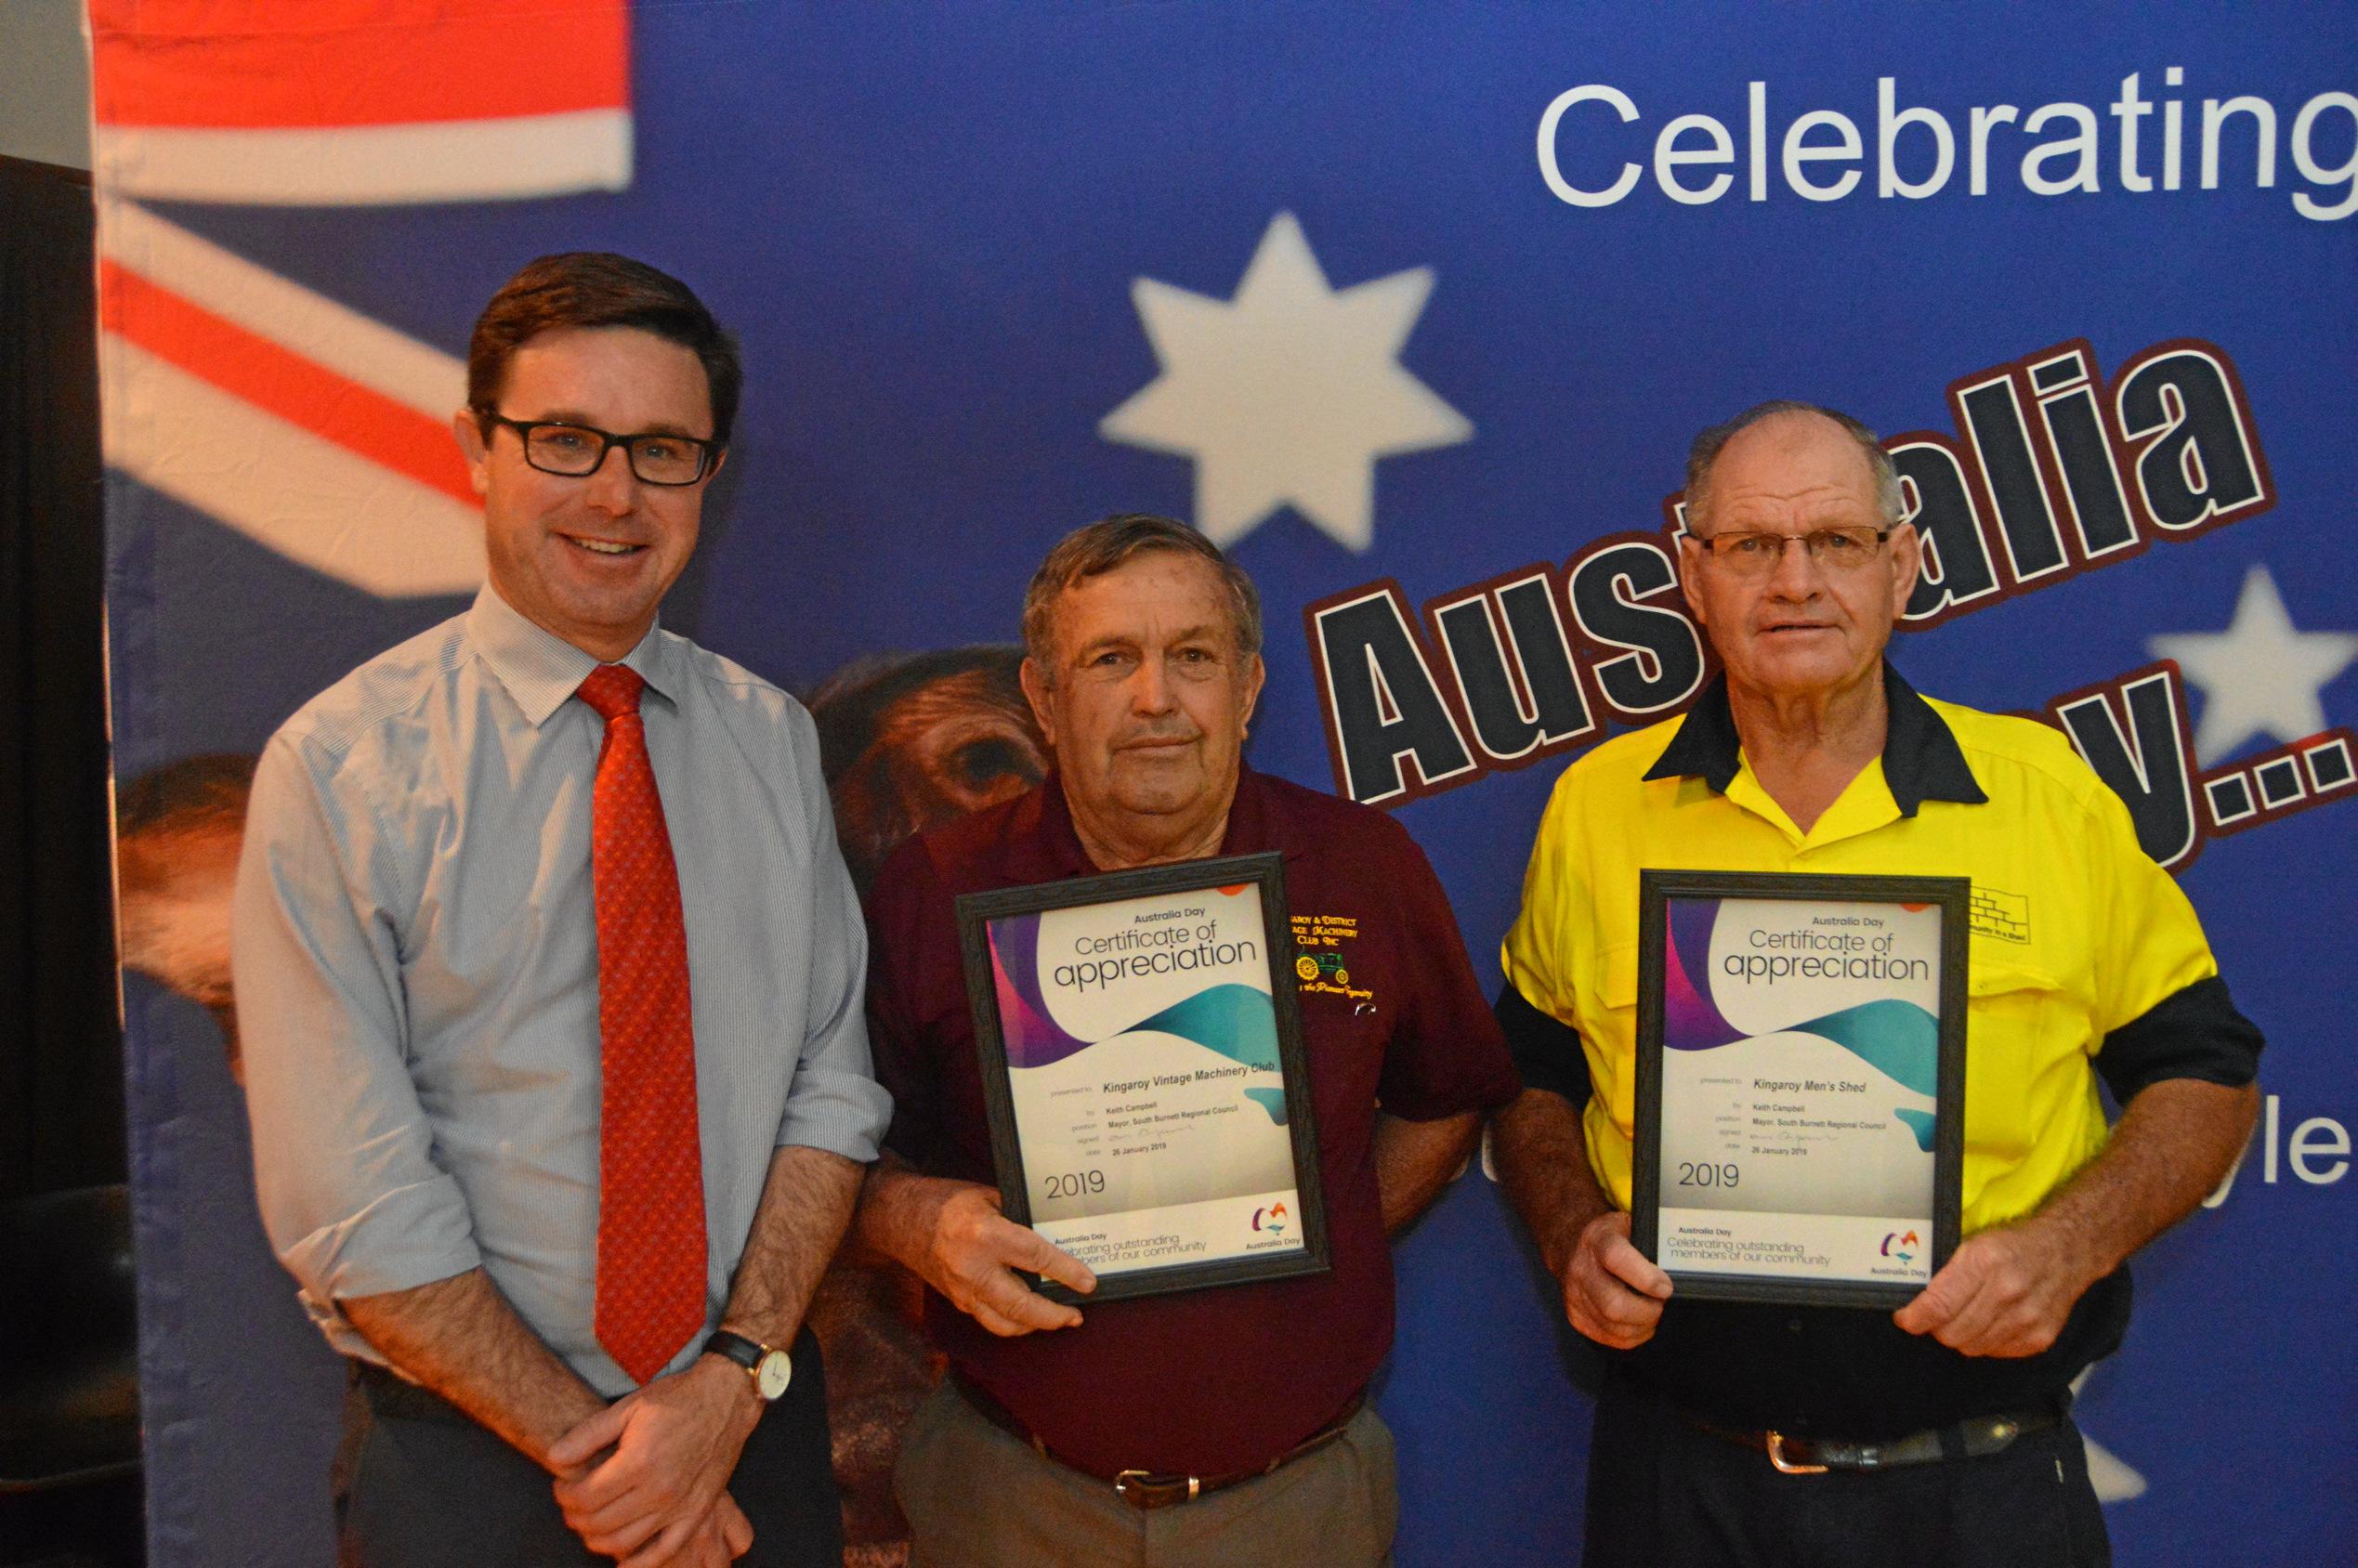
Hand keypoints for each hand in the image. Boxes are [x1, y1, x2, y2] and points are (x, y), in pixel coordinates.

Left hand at [548, 1357, 759, 1563]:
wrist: (725, 1400)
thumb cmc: (675, 1400)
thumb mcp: (628, 1408)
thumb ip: (587, 1435)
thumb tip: (553, 1457)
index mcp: (639, 1461)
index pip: (586, 1496)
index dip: (564, 1496)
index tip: (561, 1487)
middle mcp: (659, 1489)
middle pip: (600, 1523)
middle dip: (575, 1517)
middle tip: (570, 1505)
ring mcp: (680, 1505)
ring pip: (624, 1542)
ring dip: (596, 1540)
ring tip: (589, 1525)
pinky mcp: (697, 1513)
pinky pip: (664, 1551)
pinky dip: (639, 1564)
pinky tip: (622, 1562)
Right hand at [919, 1182, 1094, 1335]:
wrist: (899, 1219)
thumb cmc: (946, 1203)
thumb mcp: (988, 1198)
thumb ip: (1019, 1219)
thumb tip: (1054, 1236)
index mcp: (984, 1234)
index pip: (1036, 1258)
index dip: (1066, 1272)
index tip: (1088, 1282)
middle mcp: (973, 1267)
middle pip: (1021, 1305)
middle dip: (1053, 1316)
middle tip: (1076, 1315)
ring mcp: (962, 1289)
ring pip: (1005, 1323)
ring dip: (1035, 1325)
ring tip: (1058, 1319)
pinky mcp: (956, 1301)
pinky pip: (989, 1319)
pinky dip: (1013, 1321)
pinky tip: (1029, 1315)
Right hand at [1556, 1210, 1671, 1349]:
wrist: (1572, 1245)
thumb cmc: (1613, 1237)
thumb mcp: (1629, 1224)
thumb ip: (1651, 1239)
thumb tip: (1678, 1264)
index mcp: (1598, 1239)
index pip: (1617, 1259)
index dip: (1646, 1278)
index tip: (1666, 1287)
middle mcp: (1581, 1268)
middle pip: (1614, 1304)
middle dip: (1648, 1311)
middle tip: (1662, 1303)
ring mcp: (1575, 1296)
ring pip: (1615, 1327)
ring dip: (1643, 1325)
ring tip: (1652, 1311)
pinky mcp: (1576, 1317)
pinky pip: (1610, 1338)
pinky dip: (1633, 1336)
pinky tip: (1640, 1322)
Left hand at [1892, 1222, 2090, 1357]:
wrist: (2066, 1251)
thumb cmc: (2014, 1245)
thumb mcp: (1975, 1244)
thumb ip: (1947, 1273)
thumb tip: (1916, 1301)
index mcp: (1986, 1262)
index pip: (1939, 1305)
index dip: (1915, 1318)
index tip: (1905, 1319)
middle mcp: (2007, 1292)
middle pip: (1952, 1333)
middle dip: (1936, 1327)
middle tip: (1937, 1316)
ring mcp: (2027, 1319)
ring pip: (1972, 1347)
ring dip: (1961, 1336)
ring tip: (1966, 1317)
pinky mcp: (2040, 1338)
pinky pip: (1995, 1352)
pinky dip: (1986, 1341)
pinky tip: (1991, 1322)